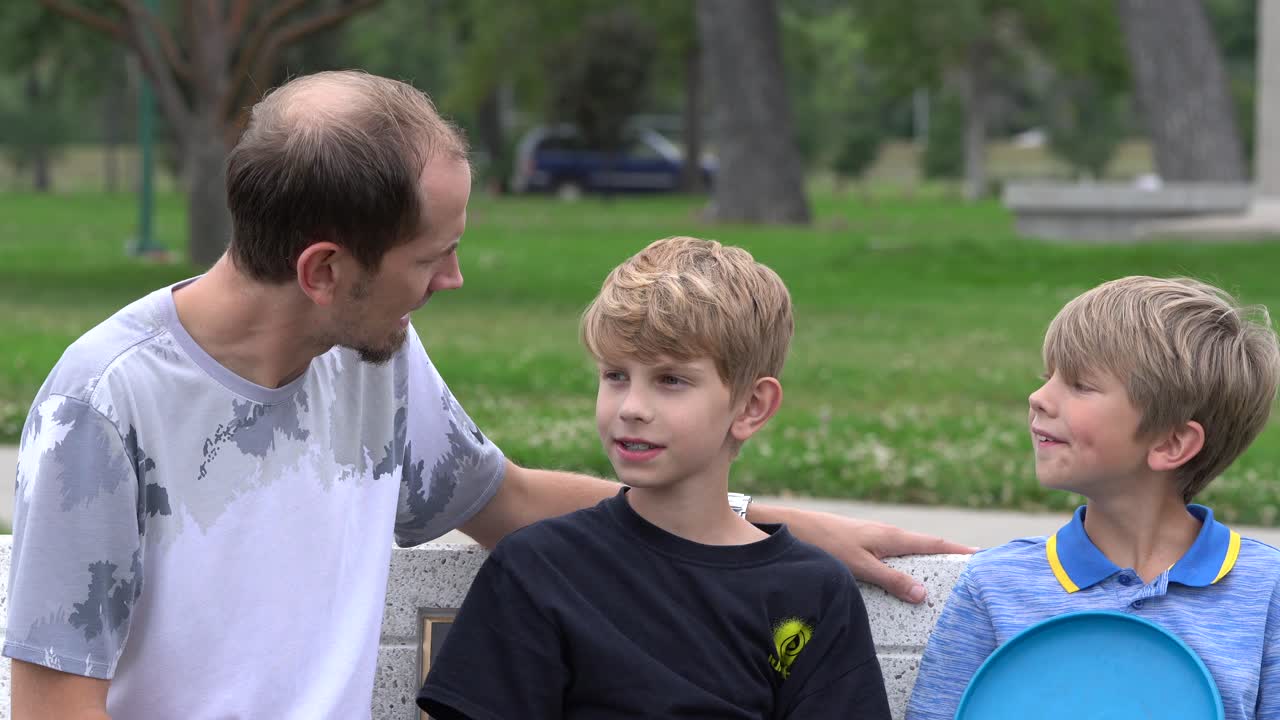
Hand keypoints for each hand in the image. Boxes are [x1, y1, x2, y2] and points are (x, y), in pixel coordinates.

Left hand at [825, 514, 974, 602]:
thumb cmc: (826, 543)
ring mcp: (877, 537)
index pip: (935, 543)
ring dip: (931, 557)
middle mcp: (888, 534)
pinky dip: (911, 561)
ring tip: (949, 572)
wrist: (796, 527)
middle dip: (951, 553)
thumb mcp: (860, 566)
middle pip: (927, 544)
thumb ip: (891, 580)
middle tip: (975, 567)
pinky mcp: (865, 543)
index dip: (960, 549)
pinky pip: (897, 553)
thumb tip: (923, 593)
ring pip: (911, 549)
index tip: (984, 554)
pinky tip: (908, 574)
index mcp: (893, 537)